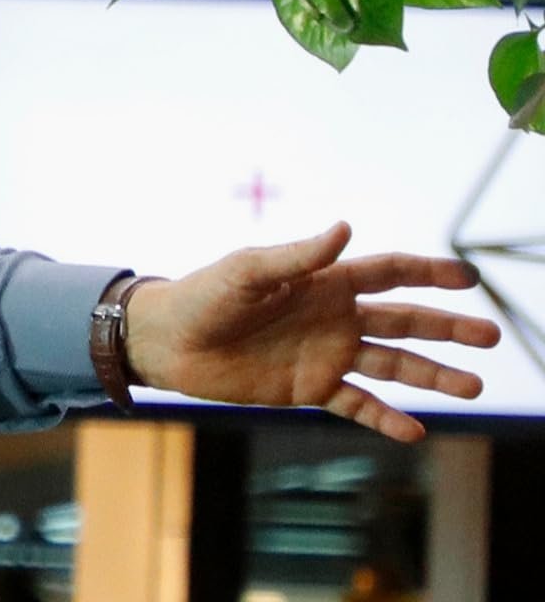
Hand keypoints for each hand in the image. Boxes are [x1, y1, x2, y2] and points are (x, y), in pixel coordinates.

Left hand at [123, 221, 501, 442]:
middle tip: (492, 336)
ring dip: (432, 375)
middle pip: (404, 321)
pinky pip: (357, 405)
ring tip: (473, 386)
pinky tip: (416, 431)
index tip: (468, 278)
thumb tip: (346, 228)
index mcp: (324, 282)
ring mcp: (326, 354)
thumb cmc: (203, 295)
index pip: (388, 273)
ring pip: (392, 365)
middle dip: (448, 328)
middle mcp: (334, 317)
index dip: (428, 274)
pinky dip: (385, 419)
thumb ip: (298, 256)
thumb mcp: (248, 271)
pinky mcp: (310, 389)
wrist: (168, 342)